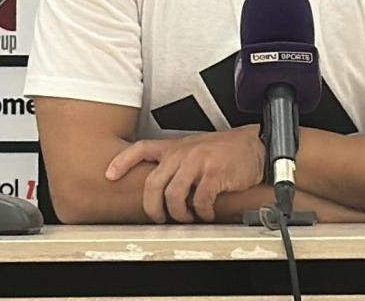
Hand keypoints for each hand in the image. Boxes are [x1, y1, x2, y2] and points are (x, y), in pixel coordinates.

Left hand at [106, 126, 264, 222]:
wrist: (255, 146)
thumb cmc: (225, 150)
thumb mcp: (195, 149)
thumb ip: (176, 162)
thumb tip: (161, 189)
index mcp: (175, 147)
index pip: (141, 149)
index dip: (122, 162)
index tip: (110, 175)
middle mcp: (183, 153)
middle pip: (153, 183)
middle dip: (153, 208)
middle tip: (159, 218)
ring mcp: (198, 163)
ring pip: (173, 196)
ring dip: (178, 214)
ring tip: (187, 218)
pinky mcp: (214, 174)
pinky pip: (199, 201)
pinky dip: (201, 213)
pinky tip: (206, 213)